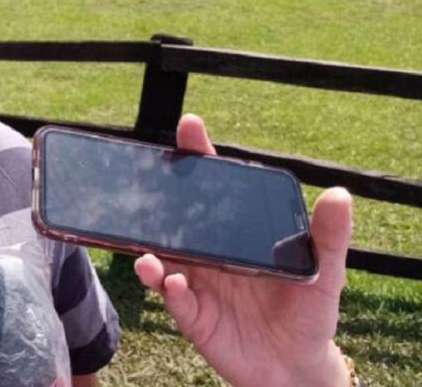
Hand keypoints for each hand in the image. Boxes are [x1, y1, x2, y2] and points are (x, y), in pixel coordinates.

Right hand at [134, 114, 352, 386]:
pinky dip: (170, 290)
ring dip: (150, 252)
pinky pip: (174, 298)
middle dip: (160, 197)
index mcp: (238, 235)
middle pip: (179, 218)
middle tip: (149, 179)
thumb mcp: (326, 272)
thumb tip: (340, 194)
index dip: (200, 157)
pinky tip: (175, 285)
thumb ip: (328, 236)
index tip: (190, 127)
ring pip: (163, 258)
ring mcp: (197, 282)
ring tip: (149, 252)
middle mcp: (211, 253)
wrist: (294, 365)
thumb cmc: (309, 313)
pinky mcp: (192, 315)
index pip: (216, 190)